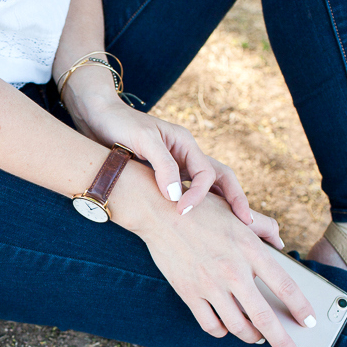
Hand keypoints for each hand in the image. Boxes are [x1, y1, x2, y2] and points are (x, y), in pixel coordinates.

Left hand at [77, 98, 252, 223]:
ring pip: (208, 187)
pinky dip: (196, 206)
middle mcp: (186, 154)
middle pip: (221, 178)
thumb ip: (162, 166)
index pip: (207, 174)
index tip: (182, 211)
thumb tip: (176, 197)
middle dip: (236, 200)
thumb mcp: (142, 141)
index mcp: (185, 143)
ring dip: (220, 205)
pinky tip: (195, 224)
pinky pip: (187, 192)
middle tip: (249, 225)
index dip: (199, 195)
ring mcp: (177, 165)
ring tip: (233, 228)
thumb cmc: (118, 125)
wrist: (97, 118)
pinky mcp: (163, 175)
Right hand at [142, 192, 315, 346]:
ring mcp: (209, 285)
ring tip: (258, 338)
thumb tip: (280, 243)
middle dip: (283, 341)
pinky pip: (210, 325)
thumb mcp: (237, 211)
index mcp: (250, 249)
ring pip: (238, 327)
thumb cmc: (200, 209)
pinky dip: (222, 332)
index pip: (286, 286)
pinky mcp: (188, 293)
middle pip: (265, 317)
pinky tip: (226, 328)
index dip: (301, 308)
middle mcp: (232, 271)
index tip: (309, 322)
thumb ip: (263, 226)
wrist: (159, 212)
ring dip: (252, 337)